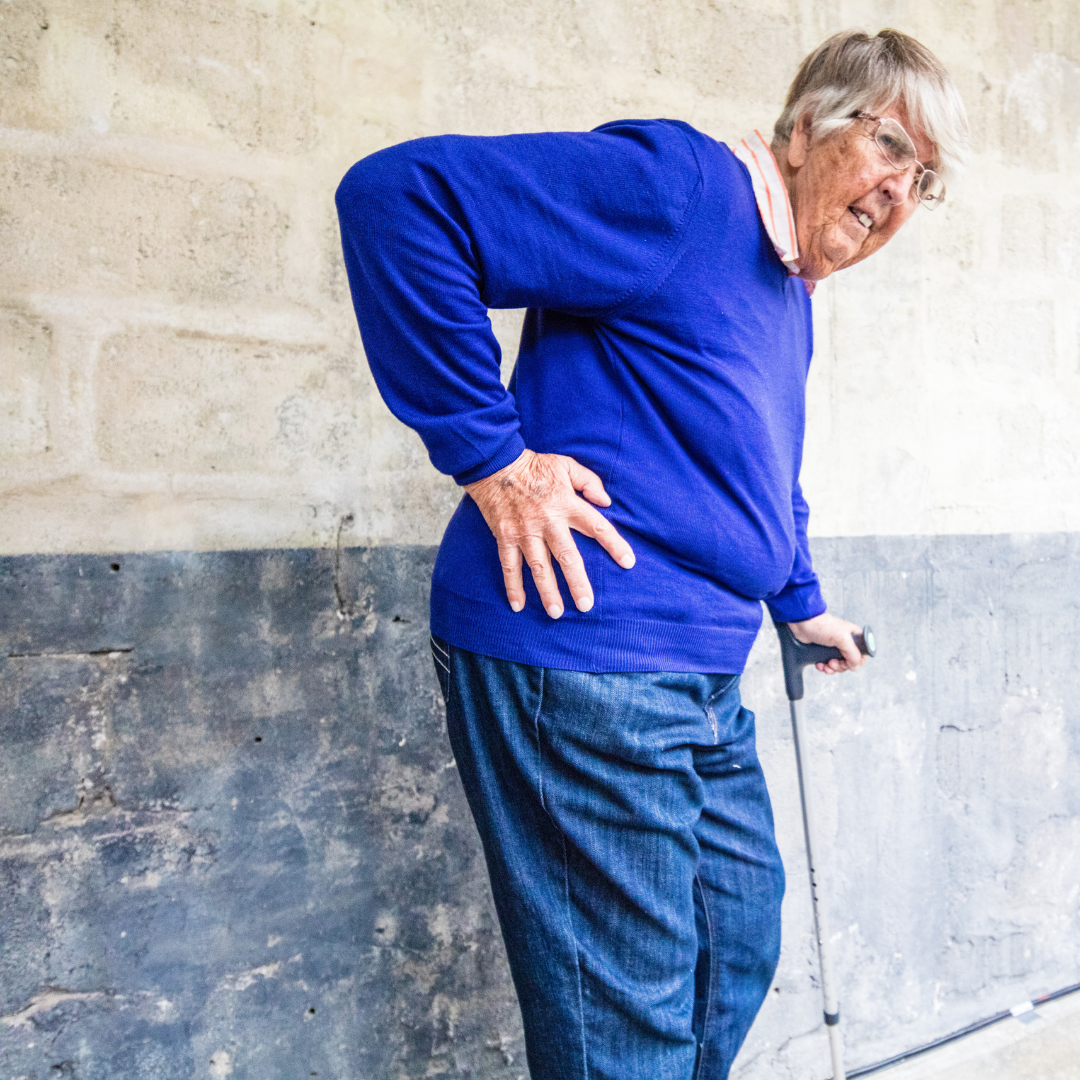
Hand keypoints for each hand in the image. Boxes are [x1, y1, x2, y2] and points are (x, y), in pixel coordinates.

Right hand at [464, 449, 635, 618]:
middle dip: (577, 582)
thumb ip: (589, 482)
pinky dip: (513, 586)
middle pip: (567, 556)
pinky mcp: (505, 537)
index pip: (596, 527)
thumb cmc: (535, 466)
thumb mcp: (566, 465)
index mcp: (566, 503)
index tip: (628, 563)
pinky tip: (518, 606)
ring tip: (556, 613)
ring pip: (539, 567)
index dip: (614, 544)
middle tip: (586, 605)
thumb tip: (607, 502)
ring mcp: (524, 531)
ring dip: (547, 591)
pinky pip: (509, 566)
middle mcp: (547, 521)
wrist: (495, 464)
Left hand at [789, 612, 865, 673]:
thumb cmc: (822, 626)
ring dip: (832, 669)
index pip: (862, 654)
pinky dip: (824, 667)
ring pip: (839, 665)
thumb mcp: (843, 639)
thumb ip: (853, 654)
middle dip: (841, 666)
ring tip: (825, 666)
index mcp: (855, 636)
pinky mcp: (824, 651)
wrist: (803, 624)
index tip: (846, 663)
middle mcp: (846, 642)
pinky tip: (819, 665)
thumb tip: (855, 667)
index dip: (855, 662)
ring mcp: (835, 647)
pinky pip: (828, 664)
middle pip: (850, 662)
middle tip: (832, 663)